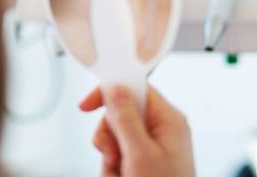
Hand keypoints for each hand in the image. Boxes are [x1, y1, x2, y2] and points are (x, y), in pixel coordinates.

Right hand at [79, 85, 195, 176]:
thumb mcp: (140, 156)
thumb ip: (125, 120)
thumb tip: (114, 88)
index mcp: (168, 119)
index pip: (136, 88)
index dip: (111, 91)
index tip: (88, 104)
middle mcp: (161, 129)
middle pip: (121, 113)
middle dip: (110, 136)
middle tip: (114, 156)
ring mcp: (153, 146)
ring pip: (116, 137)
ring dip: (110, 158)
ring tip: (121, 175)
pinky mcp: (144, 162)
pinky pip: (117, 155)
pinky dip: (114, 170)